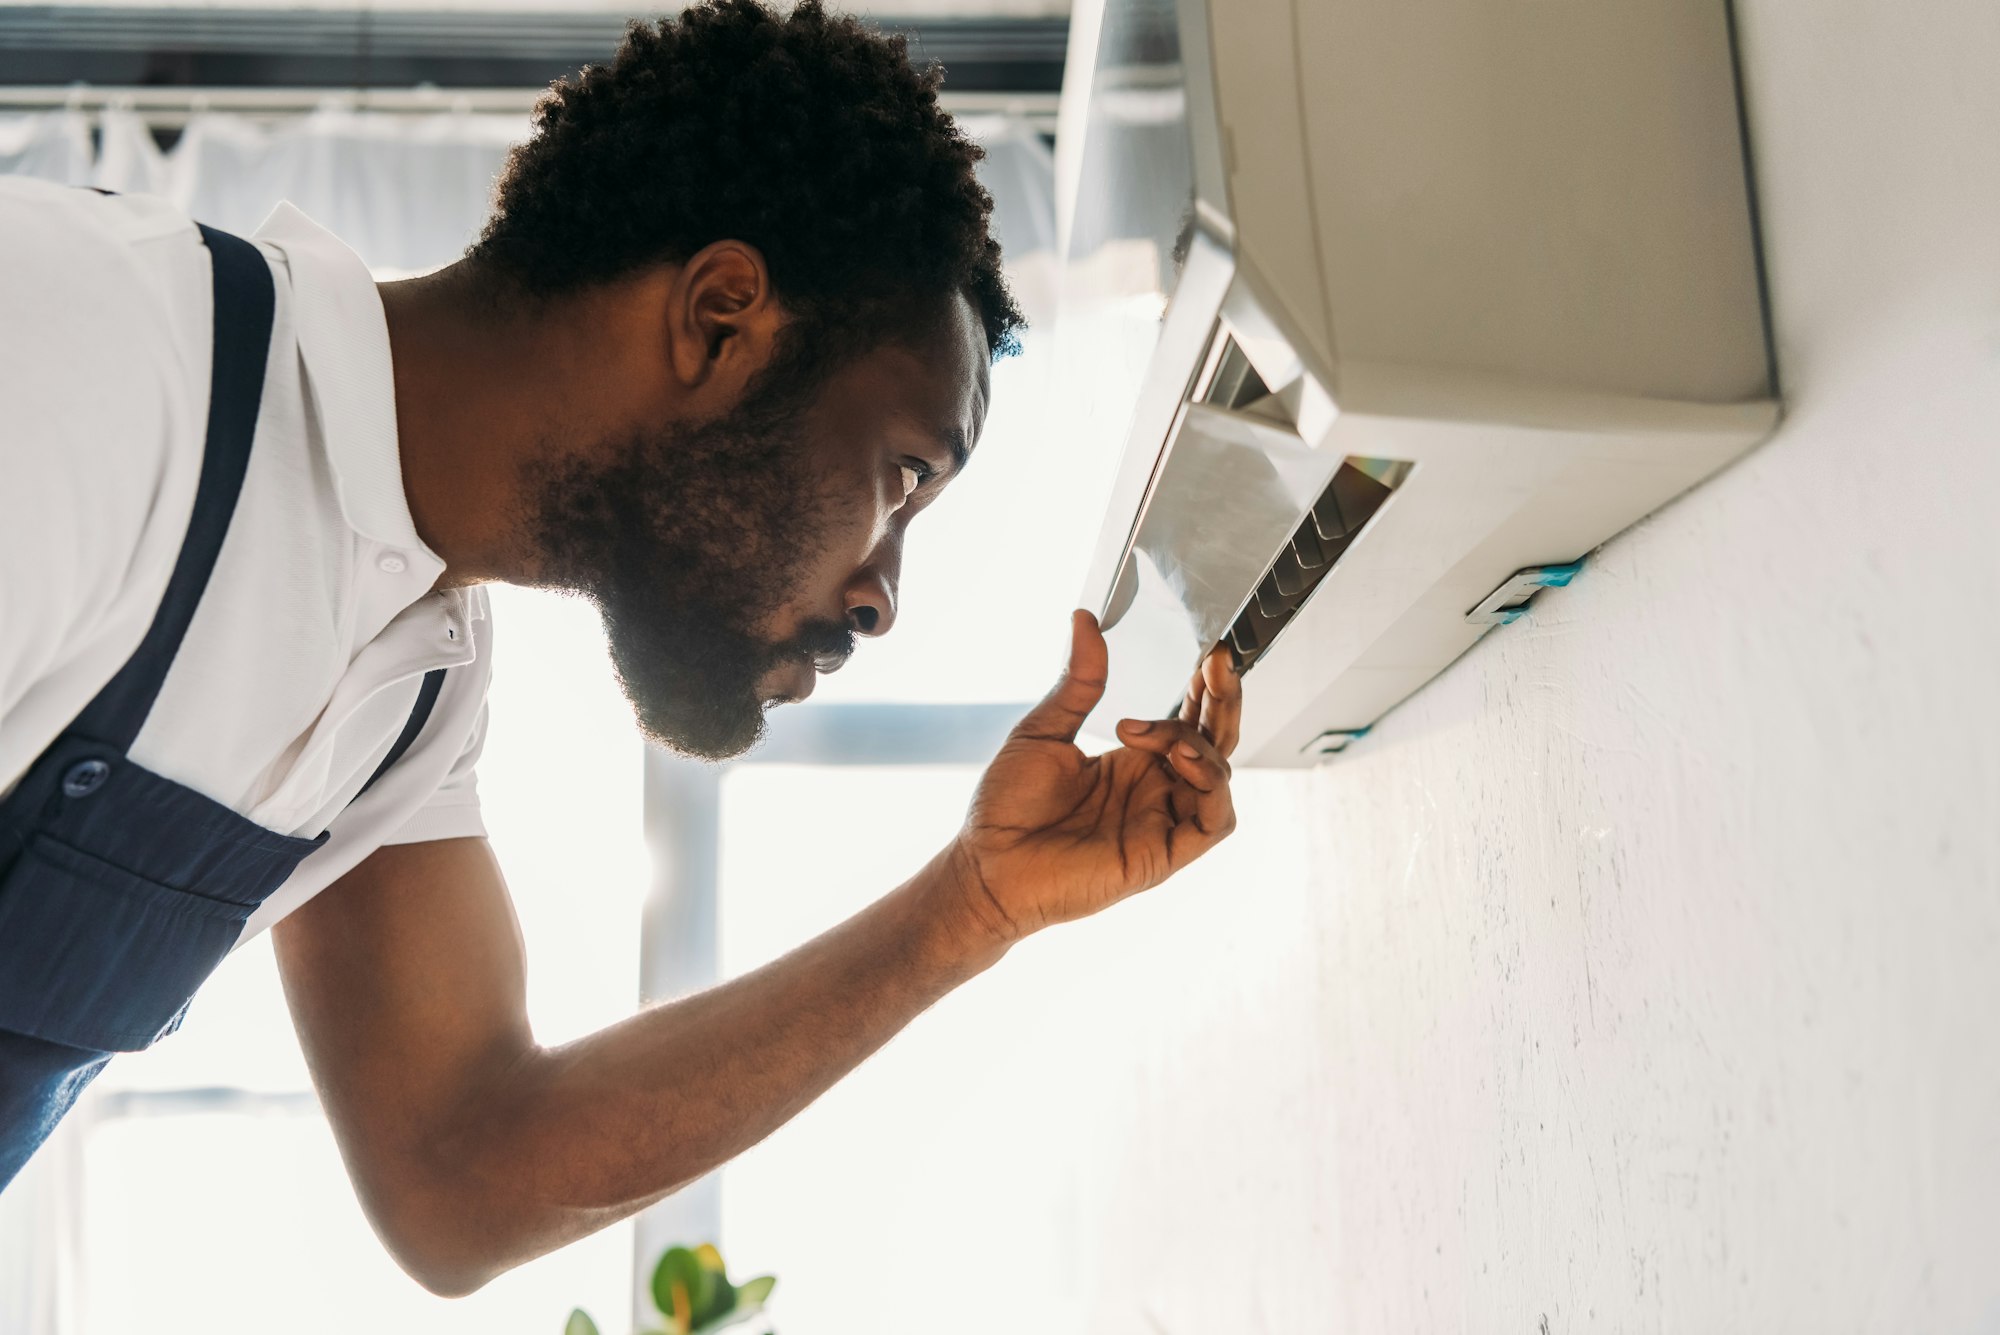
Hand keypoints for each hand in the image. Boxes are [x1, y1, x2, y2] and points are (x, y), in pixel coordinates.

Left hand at [942, 610, 1241, 950]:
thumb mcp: (1043, 730)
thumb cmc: (1006, 809)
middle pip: (1214, 741)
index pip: (1186, 720)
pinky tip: (1183, 760)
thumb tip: (1084, 621)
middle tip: (1216, 664)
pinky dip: (1212, 788)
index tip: (1207, 655)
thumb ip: (1077, 681)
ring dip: (1204, 743)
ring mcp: (1160, 822)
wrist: (985, 867)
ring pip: (1218, 777)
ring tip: (1166, 731)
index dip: (1203, 689)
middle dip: (1222, 701)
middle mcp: (1153, 790)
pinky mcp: (1162, 855)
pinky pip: (1215, 823)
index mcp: (1131, 762)